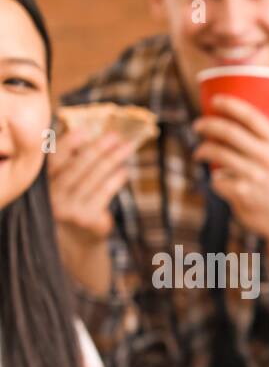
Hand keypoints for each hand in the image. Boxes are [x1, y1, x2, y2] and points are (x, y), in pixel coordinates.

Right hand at [47, 126, 134, 245]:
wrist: (79, 236)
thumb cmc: (74, 199)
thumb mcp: (67, 180)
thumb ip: (71, 159)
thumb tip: (87, 130)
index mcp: (43, 182)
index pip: (53, 158)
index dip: (68, 143)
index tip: (85, 130)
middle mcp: (52, 195)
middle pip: (77, 167)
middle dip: (97, 148)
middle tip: (114, 135)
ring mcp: (69, 208)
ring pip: (94, 178)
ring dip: (113, 160)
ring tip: (127, 147)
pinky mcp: (86, 218)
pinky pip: (104, 193)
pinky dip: (116, 179)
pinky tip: (125, 170)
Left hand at [193, 96, 268, 264]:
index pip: (252, 117)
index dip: (229, 104)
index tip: (215, 100)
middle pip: (231, 133)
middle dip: (209, 125)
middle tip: (199, 125)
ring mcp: (257, 178)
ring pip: (220, 154)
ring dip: (204, 149)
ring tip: (200, 150)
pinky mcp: (244, 195)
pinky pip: (218, 180)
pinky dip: (214, 179)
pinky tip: (216, 179)